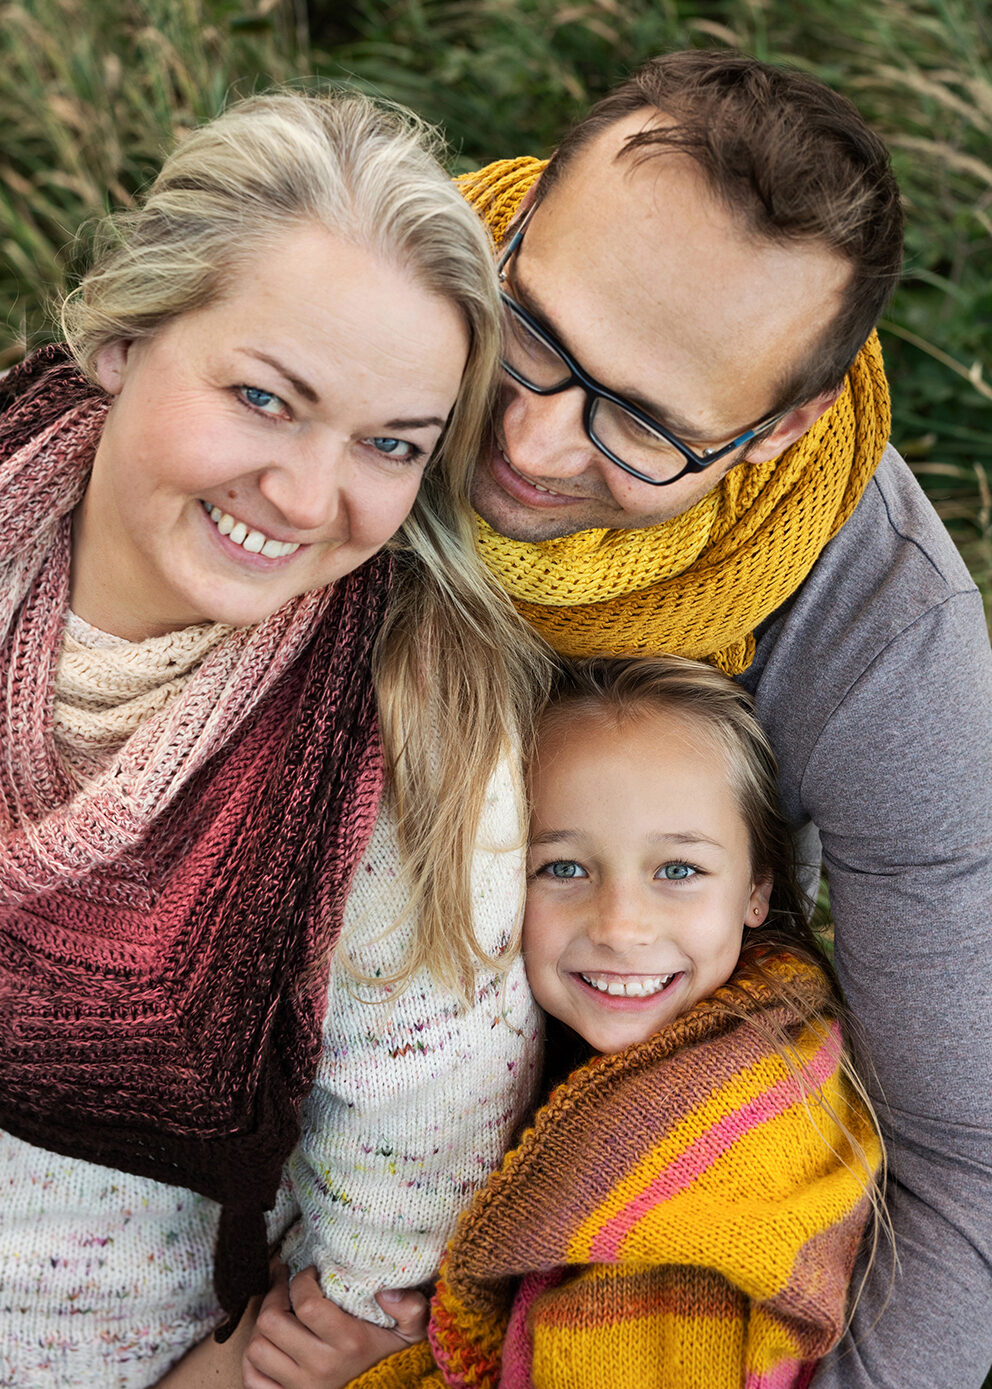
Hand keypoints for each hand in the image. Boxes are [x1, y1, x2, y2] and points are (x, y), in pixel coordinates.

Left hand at [242, 1263, 428, 1388]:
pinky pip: (252, 1378)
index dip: (301, 1280)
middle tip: (285, 1285)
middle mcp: (320, 1366)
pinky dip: (253, 1360)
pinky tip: (270, 1343)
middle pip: (272, 1323)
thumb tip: (387, 1290)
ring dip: (262, 1326)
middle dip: (274, 1295)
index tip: (310, 1274)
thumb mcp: (411, 1334)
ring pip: (257, 1348)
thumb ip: (411, 1308)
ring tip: (277, 1311)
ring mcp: (299, 1387)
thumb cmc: (391, 1361)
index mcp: (348, 1342)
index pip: (306, 1304)